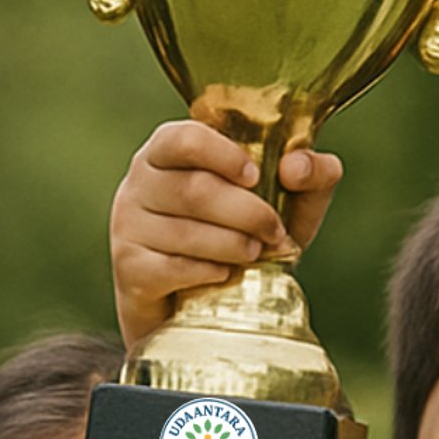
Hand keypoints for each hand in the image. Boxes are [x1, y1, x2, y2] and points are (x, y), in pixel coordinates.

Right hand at [110, 119, 342, 344]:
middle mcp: (140, 181)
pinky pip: (170, 267)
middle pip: (194, 190)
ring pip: (185, 232)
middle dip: (246, 213)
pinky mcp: (129, 267)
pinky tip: (224, 274)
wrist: (196, 301)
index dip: (223, 155)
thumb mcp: (285, 202)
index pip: (184, 138)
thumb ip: (310, 174)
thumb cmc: (241, 234)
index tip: (257, 176)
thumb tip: (296, 166)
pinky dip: (206, 271)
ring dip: (231, 245)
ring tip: (255, 253)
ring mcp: (128, 224)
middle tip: (274, 231)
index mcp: (169, 149)